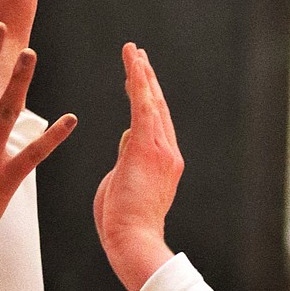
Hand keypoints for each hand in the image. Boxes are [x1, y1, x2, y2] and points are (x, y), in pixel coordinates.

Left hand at [93, 44, 182, 290]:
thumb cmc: (122, 223)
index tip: (138, 80)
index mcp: (163, 164)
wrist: (132, 240)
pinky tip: (132, 62)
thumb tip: (127, 138)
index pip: (155, 124)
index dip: (148, 99)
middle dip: (148, 79)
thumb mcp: (123, 184)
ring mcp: (161, 150)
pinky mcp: (148, 148)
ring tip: (132, 51)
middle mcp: (168, 152)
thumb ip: (127, 159)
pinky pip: (142, 106)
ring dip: (141, 73)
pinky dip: (138, 81)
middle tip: (139, 55)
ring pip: (151, 102)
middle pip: (158, 108)